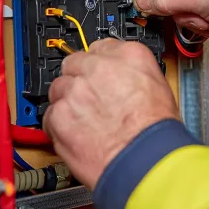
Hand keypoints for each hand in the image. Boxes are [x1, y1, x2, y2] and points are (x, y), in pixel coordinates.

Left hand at [42, 39, 177, 189]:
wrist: (147, 161)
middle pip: (74, 63)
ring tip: (84, 122)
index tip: (97, 75)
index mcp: (128, 55)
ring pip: (58, 88)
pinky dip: (59, 126)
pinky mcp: (59, 115)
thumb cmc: (157, 131)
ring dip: (67, 102)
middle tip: (88, 100)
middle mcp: (98, 67)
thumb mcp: (158, 87)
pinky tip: (77, 135)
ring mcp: (75, 90)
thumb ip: (132, 73)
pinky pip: (50, 116)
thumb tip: (121, 76)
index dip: (97, 65)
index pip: (100, 47)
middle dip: (79, 80)